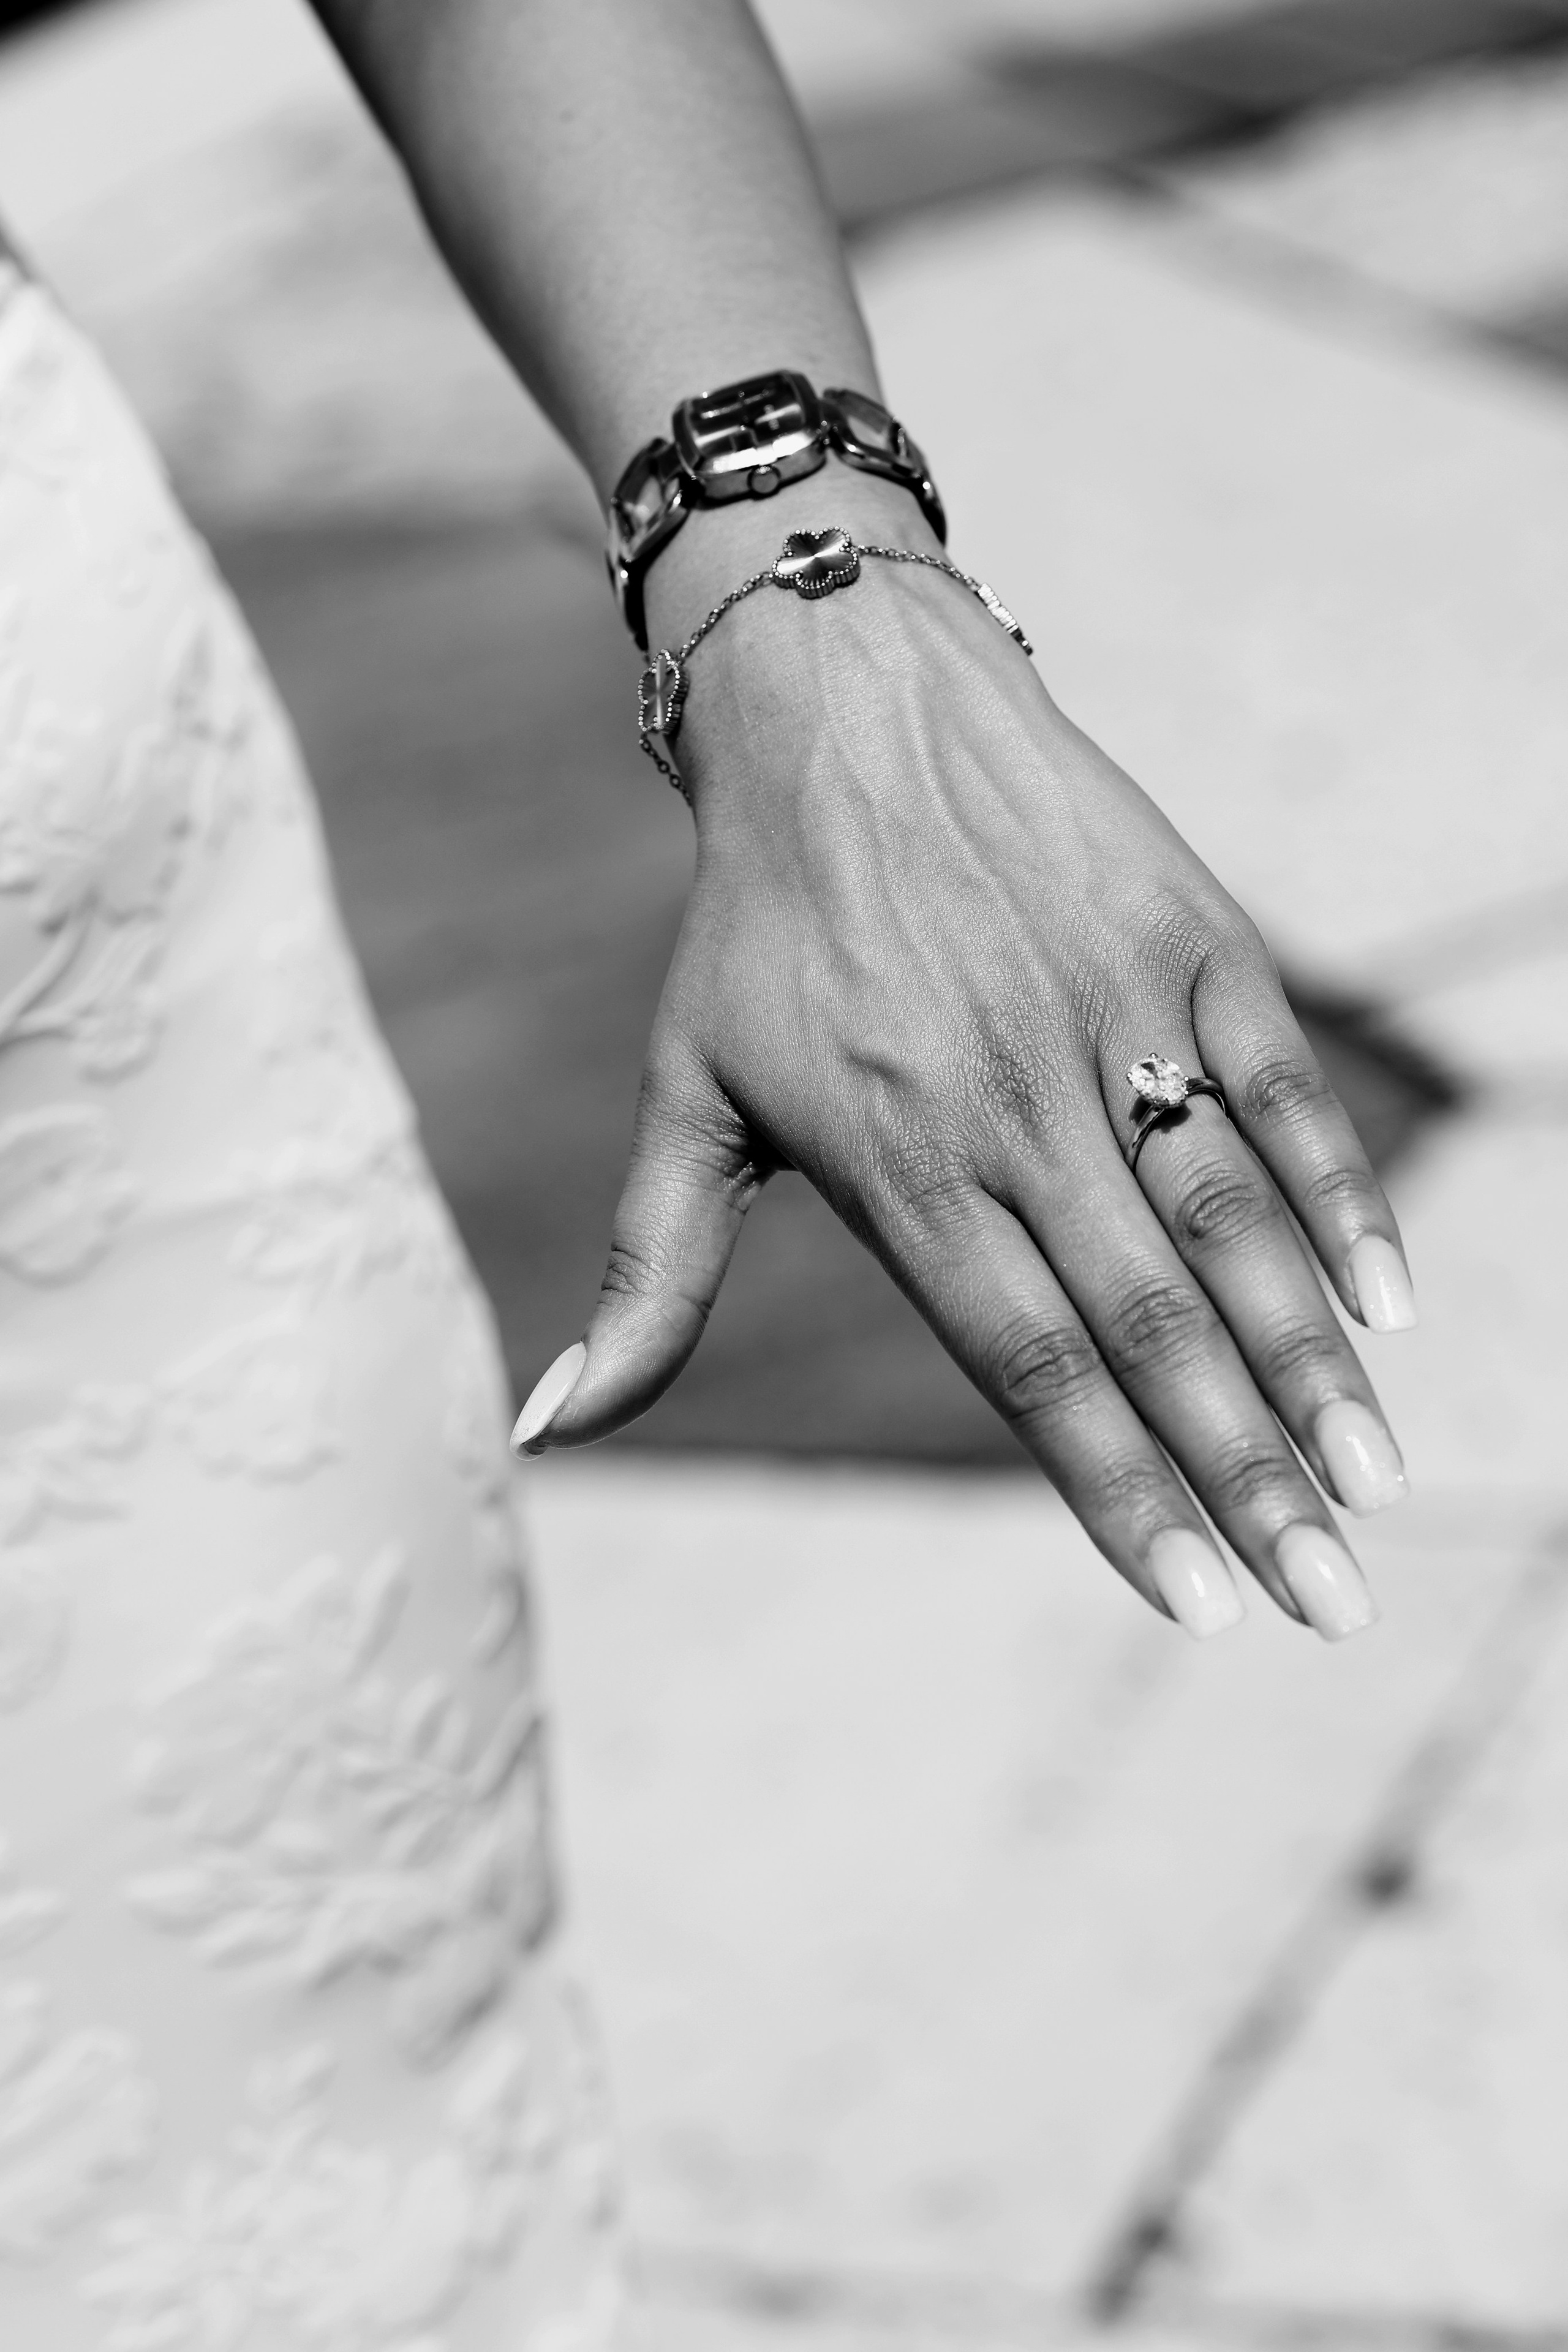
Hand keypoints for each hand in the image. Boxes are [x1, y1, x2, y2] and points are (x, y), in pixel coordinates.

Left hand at [512, 479, 1415, 1641]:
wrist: (842, 700)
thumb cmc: (757, 927)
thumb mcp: (684, 1100)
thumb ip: (645, 1280)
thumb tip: (545, 1433)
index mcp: (898, 1167)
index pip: (1024, 1369)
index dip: (1116, 1495)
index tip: (1197, 1605)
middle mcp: (1012, 1107)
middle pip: (1148, 1324)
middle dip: (1246, 1479)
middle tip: (1325, 1604)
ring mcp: (1109, 1020)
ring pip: (1228, 1220)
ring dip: (1309, 1365)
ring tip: (1373, 1488)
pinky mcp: (1183, 942)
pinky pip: (1278, 1088)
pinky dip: (1337, 1196)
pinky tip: (1386, 1308)